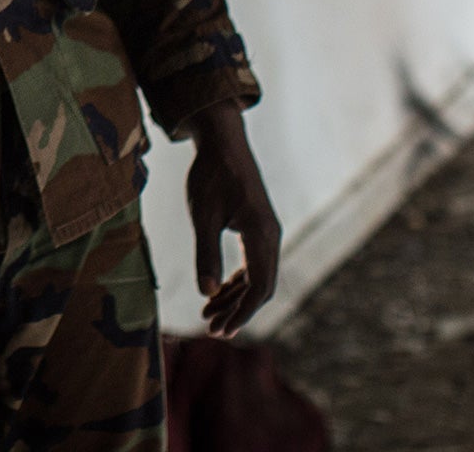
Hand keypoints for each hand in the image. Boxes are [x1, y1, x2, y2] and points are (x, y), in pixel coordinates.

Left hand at [182, 101, 280, 336]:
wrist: (222, 141)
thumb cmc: (210, 175)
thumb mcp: (202, 216)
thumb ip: (205, 254)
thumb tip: (206, 292)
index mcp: (262, 236)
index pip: (258, 287)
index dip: (241, 313)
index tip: (222, 332)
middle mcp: (271, 237)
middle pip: (260, 286)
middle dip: (237, 310)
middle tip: (212, 330)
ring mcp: (266, 232)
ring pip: (256, 276)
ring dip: (234, 297)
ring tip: (209, 314)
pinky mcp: (257, 227)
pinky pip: (253, 263)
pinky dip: (236, 280)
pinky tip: (218, 290)